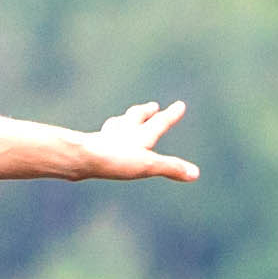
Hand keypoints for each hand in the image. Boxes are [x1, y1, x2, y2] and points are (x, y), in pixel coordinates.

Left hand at [81, 100, 198, 181]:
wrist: (82, 156)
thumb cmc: (116, 160)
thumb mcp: (148, 166)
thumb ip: (171, 168)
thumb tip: (195, 173)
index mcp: (140, 135)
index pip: (160, 123)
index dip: (171, 115)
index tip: (180, 104)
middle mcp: (124, 131)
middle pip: (136, 117)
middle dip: (146, 112)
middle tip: (152, 106)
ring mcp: (106, 136)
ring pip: (118, 123)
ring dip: (124, 119)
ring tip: (124, 119)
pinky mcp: (91, 144)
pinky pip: (101, 135)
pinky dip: (106, 133)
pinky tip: (101, 138)